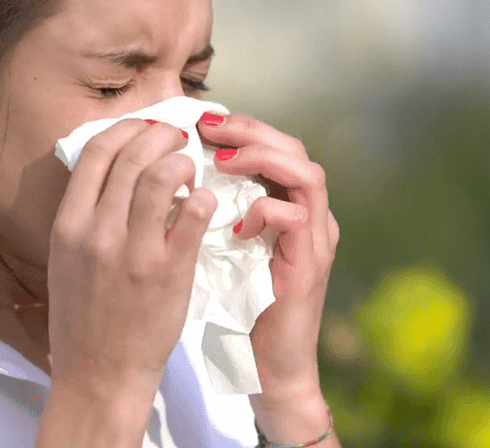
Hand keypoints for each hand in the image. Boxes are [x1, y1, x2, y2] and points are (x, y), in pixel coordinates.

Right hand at [38, 118, 217, 445]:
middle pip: (132, 156)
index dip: (126, 130)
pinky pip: (193, 215)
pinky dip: (203, 198)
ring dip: (182, 163)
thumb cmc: (85, 316)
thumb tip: (109, 169)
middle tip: (179, 139)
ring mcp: (133, 252)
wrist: (99, 373)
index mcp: (68, 225)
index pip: (96, 153)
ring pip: (161, 177)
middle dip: (161, 136)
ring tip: (192, 170)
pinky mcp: (168, 271)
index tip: (146, 128)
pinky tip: (205, 202)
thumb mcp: (67, 258)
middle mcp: (97, 232)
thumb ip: (84, 214)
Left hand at [197, 112, 339, 442]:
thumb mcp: (225, 249)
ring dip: (263, 160)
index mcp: (290, 207)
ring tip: (223, 160)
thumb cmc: (241, 308)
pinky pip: (298, 219)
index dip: (242, 129)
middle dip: (252, 131)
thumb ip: (216, 212)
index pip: (276, 146)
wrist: (269, 367)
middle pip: (296, 149)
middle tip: (211, 127)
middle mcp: (310, 216)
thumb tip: (174, 175)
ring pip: (307, 174)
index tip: (201, 122)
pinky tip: (238, 224)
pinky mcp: (310, 266)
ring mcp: (316, 240)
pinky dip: (267, 211)